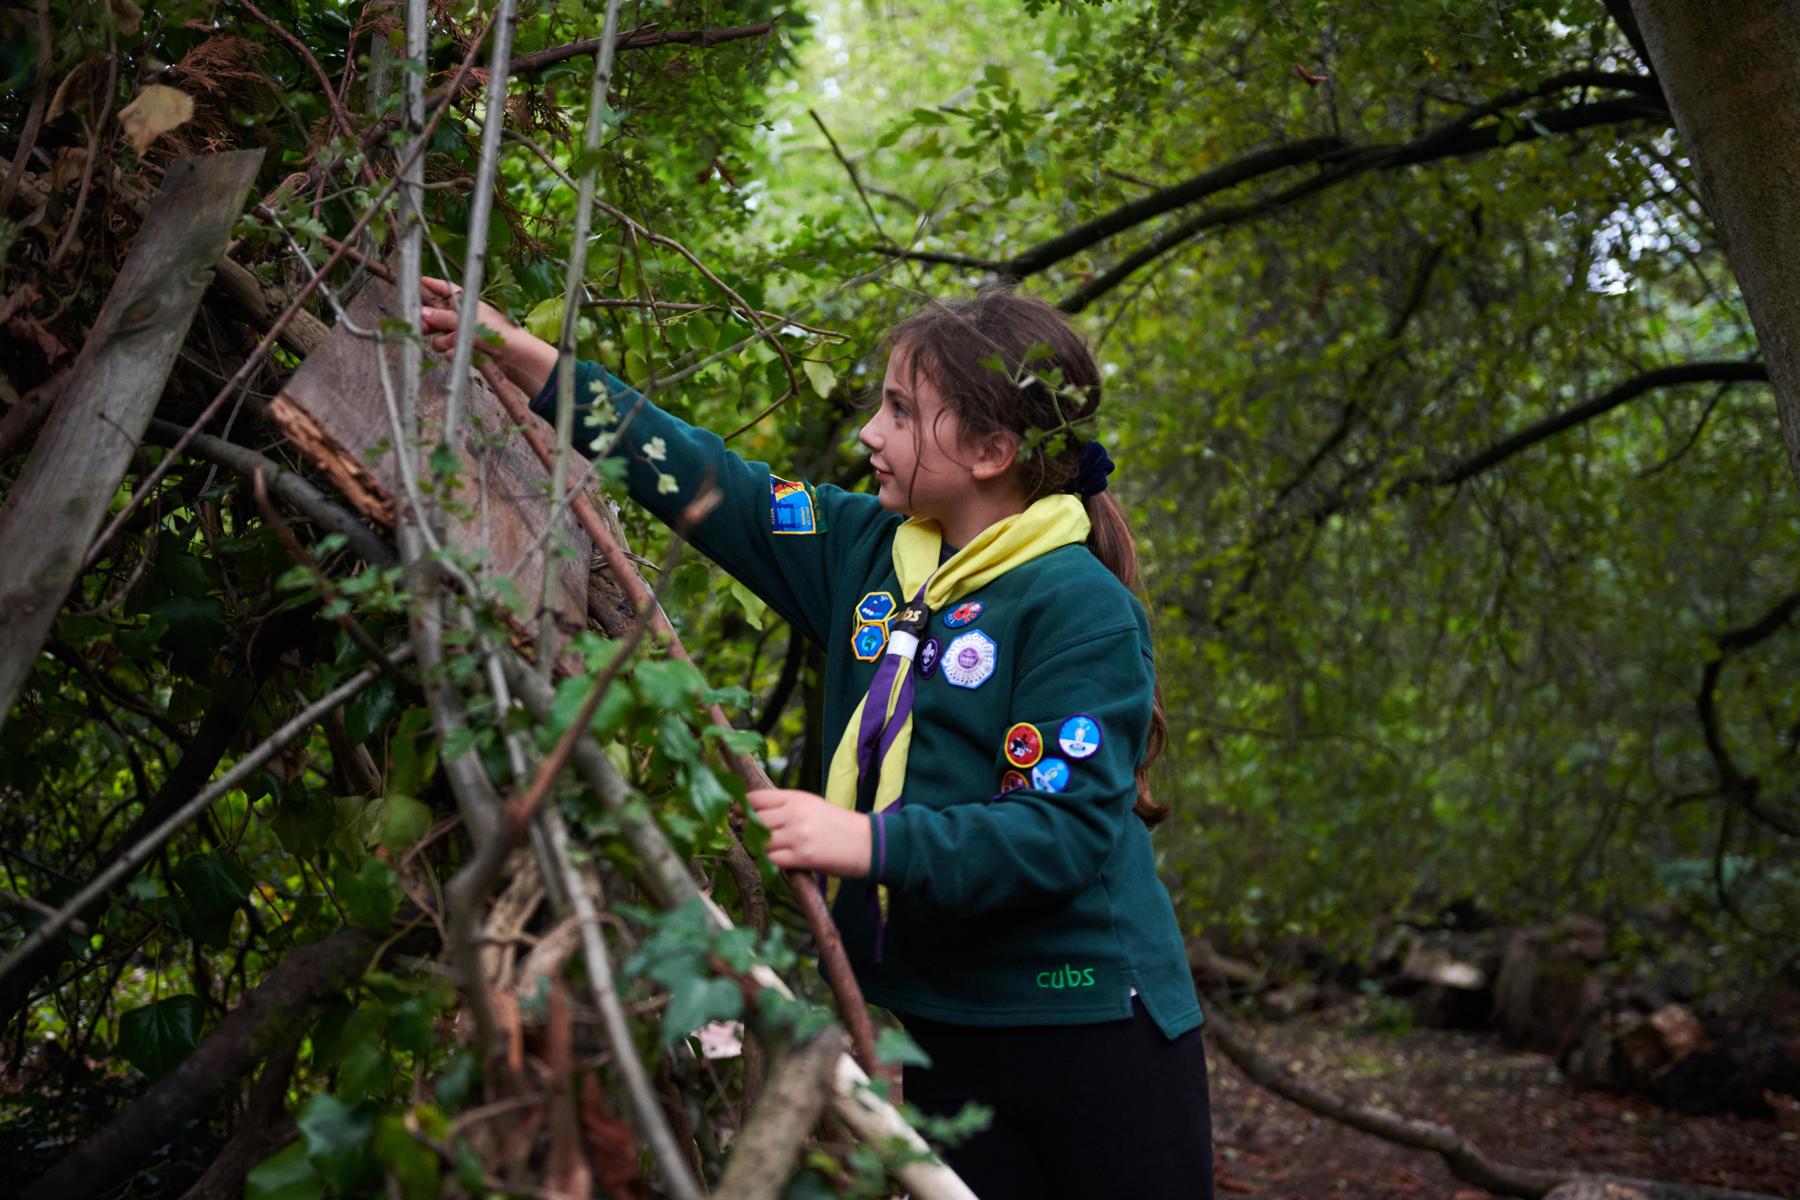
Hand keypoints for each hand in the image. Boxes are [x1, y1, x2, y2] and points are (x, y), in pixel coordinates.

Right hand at [418, 276, 557, 396]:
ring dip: (445, 341)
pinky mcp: (464, 351)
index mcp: (465, 302)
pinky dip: (454, 353)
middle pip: (436, 315)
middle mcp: (462, 316)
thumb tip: (421, 312)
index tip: (419, 280)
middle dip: (429, 322)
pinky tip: (464, 353)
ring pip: (439, 337)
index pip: (445, 289)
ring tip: (456, 341)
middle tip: (422, 327)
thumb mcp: (467, 320)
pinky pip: (448, 352)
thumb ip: (443, 317)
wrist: (515, 356)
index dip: (432, 285)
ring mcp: (462, 334)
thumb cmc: (497, 331)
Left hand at [746, 788, 871, 878]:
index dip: (741, 808)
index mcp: (795, 798)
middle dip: (746, 830)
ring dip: (758, 849)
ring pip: (760, 842)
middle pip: (753, 821)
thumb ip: (785, 806)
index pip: (756, 799)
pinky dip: (770, 862)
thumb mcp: (811, 805)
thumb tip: (754, 813)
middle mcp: (793, 814)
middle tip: (749, 837)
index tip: (737, 815)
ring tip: (766, 850)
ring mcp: (797, 836)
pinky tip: (777, 861)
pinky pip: (772, 860)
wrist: (867, 842)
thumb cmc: (838, 824)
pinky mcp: (802, 857)